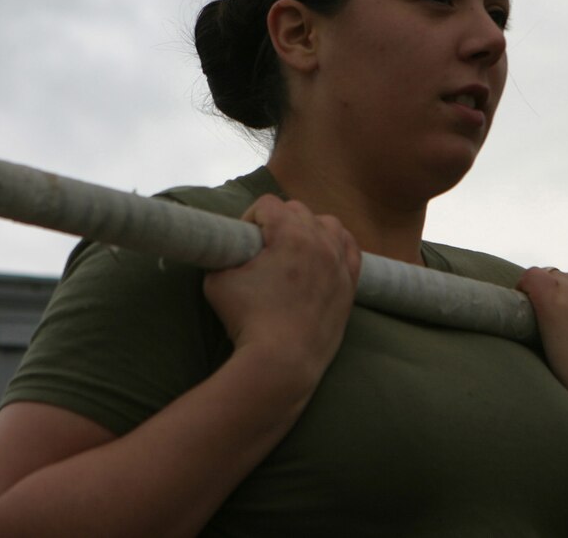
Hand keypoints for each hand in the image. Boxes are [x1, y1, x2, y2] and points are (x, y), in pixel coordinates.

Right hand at [203, 195, 361, 383]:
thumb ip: (222, 255)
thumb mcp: (217, 281)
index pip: (268, 204)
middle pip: (298, 210)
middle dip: (278, 222)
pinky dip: (336, 245)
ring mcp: (338, 263)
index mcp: (290, 234)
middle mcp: (320, 242)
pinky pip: (350, 249)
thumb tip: (226, 248)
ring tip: (293, 248)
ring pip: (329, 224)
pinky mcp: (349, 284)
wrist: (282, 362)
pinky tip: (323, 255)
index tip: (243, 239)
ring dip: (310, 228)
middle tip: (263, 248)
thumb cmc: (247, 320)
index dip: (250, 217)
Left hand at [517, 267, 567, 442]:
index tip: (563, 331)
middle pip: (558, 282)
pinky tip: (524, 319)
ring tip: (539, 335)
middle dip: (552, 305)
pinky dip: (522, 294)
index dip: (566, 307)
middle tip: (550, 336)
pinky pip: (527, 280)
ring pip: (542, 283)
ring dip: (538, 305)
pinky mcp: (548, 293)